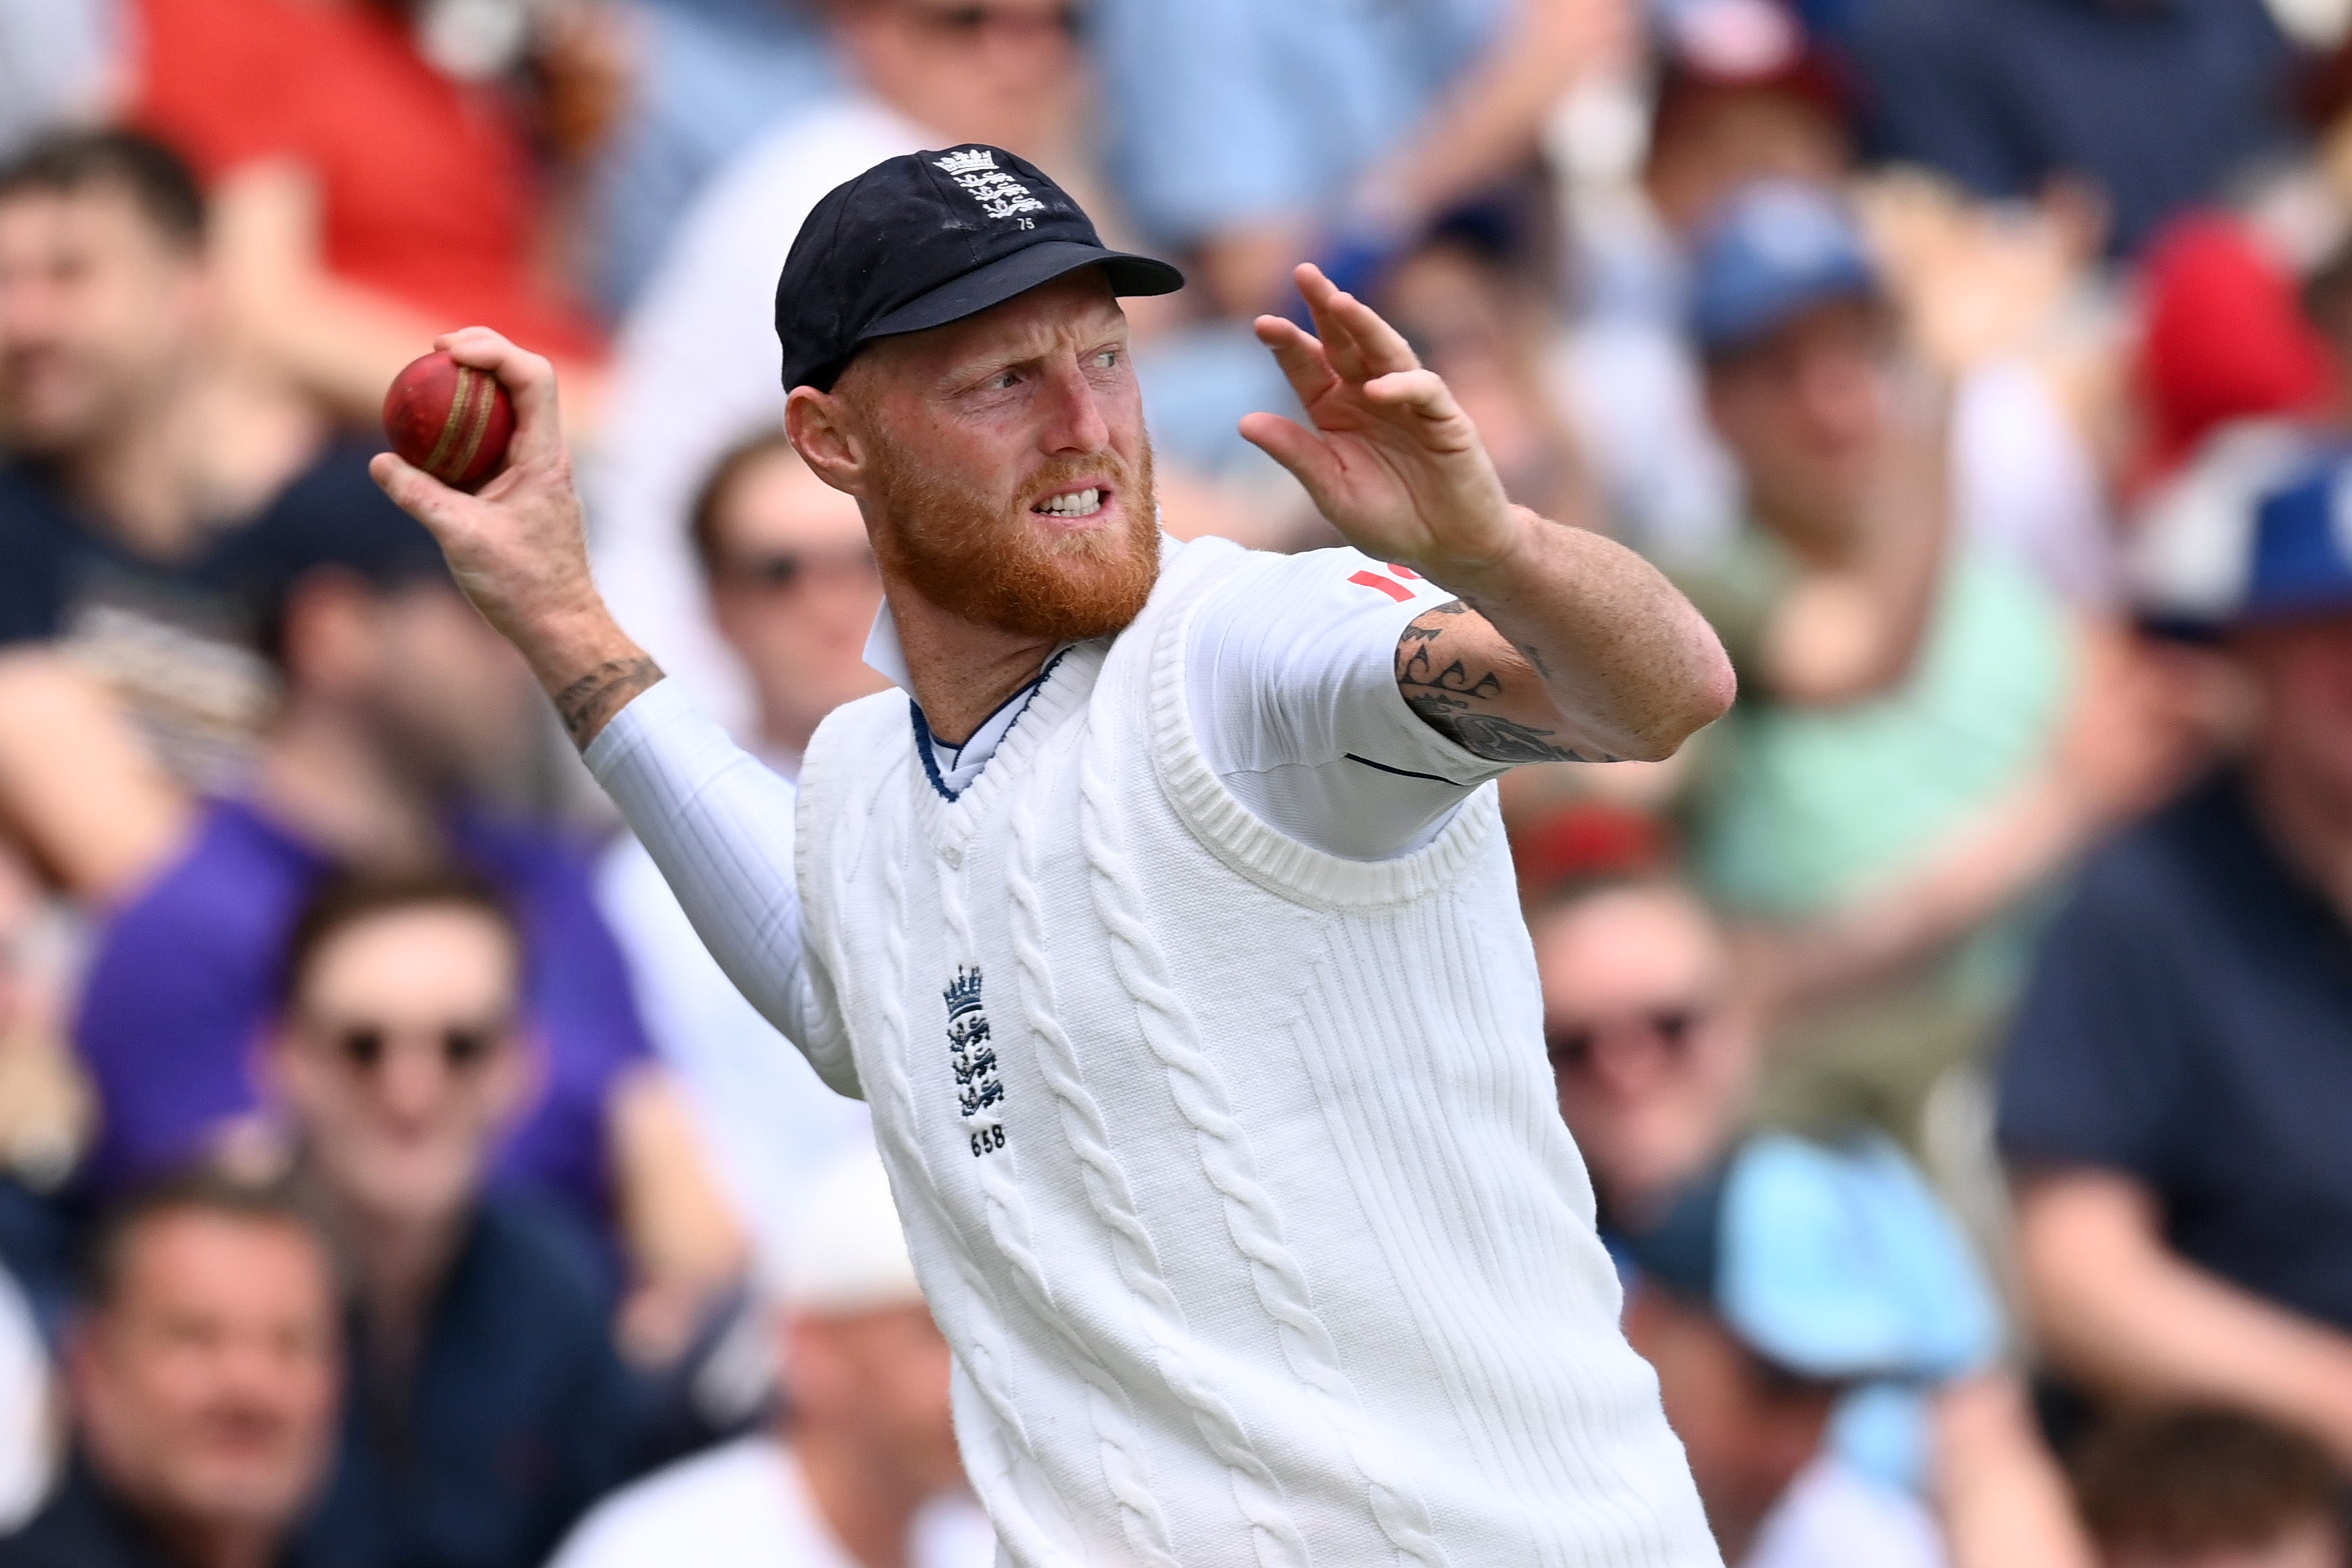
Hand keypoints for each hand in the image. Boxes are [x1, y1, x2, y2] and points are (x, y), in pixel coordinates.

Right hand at [370, 328, 653, 743]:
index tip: (446, 349)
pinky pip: (491, 443)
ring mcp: (534, 472)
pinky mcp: (519, 490)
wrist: (558, 625)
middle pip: (521, 381)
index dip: (493, 348)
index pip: (533, 377)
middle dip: (481, 354)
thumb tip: (379, 462)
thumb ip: (420, 496)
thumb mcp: (462, 538)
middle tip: (434, 352)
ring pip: (507, 410)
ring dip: (471, 388)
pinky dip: (462, 429)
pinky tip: (427, 438)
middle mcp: (545, 455)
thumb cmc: (523, 587)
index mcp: (546, 457)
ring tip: (428, 381)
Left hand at [1242, 263, 1520, 580]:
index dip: (1287, 344)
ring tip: (1341, 302)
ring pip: (1386, 351)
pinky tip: (1378, 388)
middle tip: (1305, 273)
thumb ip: (1296, 455)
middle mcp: (1371, 396)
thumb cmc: (1390, 519)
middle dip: (1325, 307)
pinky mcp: (1447, 419)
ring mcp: (1410, 403)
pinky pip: (1425, 391)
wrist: (1447, 549)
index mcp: (1336, 410)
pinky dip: (1403, 386)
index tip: (1262, 324)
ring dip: (1365, 325)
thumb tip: (1245, 423)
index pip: (1308, 366)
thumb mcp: (1332, 491)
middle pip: (1345, 342)